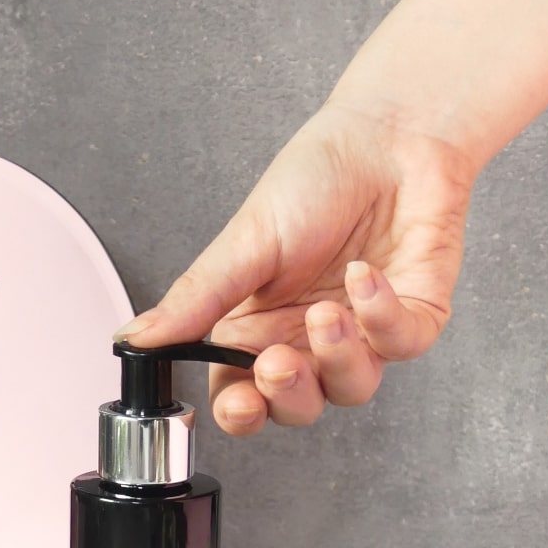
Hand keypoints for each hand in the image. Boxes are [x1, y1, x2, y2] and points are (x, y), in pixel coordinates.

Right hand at [117, 99, 474, 433]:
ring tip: (326, 311)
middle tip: (277, 361)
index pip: (240, 394)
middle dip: (288, 395)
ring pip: (351, 388)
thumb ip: (194, 299)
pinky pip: (400, 344)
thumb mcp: (243, 243)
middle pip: (296, 406)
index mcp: (257, 328)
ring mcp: (363, 334)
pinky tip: (365, 276)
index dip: (241, 412)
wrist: (388, 134)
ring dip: (337, 357)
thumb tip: (134, 337)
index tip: (238, 403)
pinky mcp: (413, 318)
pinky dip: (381, 316)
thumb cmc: (315, 180)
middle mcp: (307, 339)